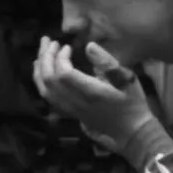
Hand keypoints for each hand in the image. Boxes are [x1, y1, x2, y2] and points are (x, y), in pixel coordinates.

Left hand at [32, 37, 151, 147]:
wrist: (130, 131)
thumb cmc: (132, 103)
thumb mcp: (128, 80)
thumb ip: (108, 63)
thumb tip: (89, 46)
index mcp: (91, 92)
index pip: (64, 74)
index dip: (60, 57)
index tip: (67, 46)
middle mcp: (76, 102)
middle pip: (49, 80)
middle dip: (45, 58)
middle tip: (49, 41)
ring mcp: (70, 109)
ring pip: (44, 89)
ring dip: (40, 69)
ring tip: (42, 52)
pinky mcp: (68, 112)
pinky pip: (48, 97)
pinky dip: (41, 81)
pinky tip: (42, 71)